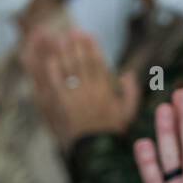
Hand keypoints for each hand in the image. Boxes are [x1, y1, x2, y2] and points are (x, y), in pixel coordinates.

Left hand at [29, 31, 139, 147]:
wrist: (97, 150)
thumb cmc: (113, 131)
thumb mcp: (128, 111)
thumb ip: (131, 91)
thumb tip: (128, 72)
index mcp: (106, 90)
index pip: (98, 62)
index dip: (92, 47)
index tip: (88, 34)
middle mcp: (91, 90)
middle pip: (83, 62)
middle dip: (77, 45)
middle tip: (72, 32)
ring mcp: (77, 97)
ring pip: (70, 70)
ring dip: (65, 53)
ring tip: (60, 40)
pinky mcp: (64, 105)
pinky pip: (57, 84)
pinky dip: (54, 71)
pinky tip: (50, 60)